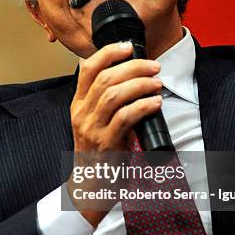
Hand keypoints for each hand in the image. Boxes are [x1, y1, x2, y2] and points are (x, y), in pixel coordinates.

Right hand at [68, 41, 161, 226]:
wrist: (90, 187)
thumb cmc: (98, 153)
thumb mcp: (95, 122)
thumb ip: (106, 102)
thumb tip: (132, 78)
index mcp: (78, 105)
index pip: (87, 69)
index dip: (107, 53)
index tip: (128, 47)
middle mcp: (81, 114)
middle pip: (105, 78)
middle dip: (133, 67)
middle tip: (153, 67)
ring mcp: (92, 129)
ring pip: (113, 95)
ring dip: (139, 84)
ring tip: (156, 83)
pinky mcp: (106, 144)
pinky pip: (125, 117)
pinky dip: (143, 106)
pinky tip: (155, 103)